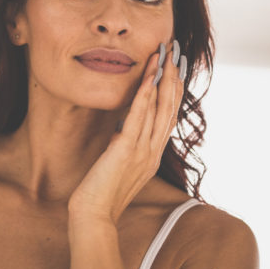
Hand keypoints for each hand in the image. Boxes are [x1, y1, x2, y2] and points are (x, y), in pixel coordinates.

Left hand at [68, 41, 184, 226]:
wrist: (94, 216)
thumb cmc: (102, 193)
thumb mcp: (119, 165)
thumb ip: (126, 147)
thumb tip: (122, 130)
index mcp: (153, 154)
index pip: (167, 116)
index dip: (173, 91)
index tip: (175, 68)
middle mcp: (153, 151)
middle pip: (169, 107)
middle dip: (173, 77)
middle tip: (175, 52)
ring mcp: (143, 151)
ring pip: (158, 108)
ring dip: (162, 79)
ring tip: (164, 55)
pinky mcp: (127, 150)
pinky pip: (138, 117)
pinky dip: (145, 95)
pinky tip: (148, 77)